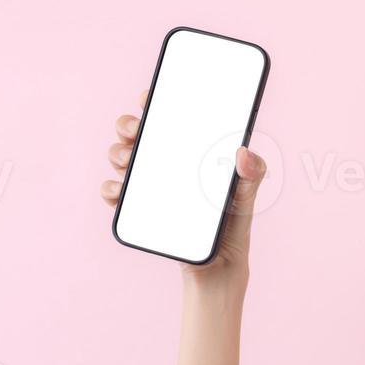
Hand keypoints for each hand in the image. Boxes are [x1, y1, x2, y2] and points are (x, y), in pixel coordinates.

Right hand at [100, 89, 268, 274]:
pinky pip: (115, 194)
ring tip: (130, 160)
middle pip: (136, 133)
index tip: (149, 97)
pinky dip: (111, 189)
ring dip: (118, 153)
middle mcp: (165, 164)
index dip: (154, 102)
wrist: (218, 267)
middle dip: (128, 125)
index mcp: (188, 152)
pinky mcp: (138, 210)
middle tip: (137, 131)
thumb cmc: (232, 226)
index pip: (167, 118)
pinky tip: (120, 189)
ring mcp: (148, 186)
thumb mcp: (246, 196)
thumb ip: (253, 173)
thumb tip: (243, 152)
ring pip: (120, 157)